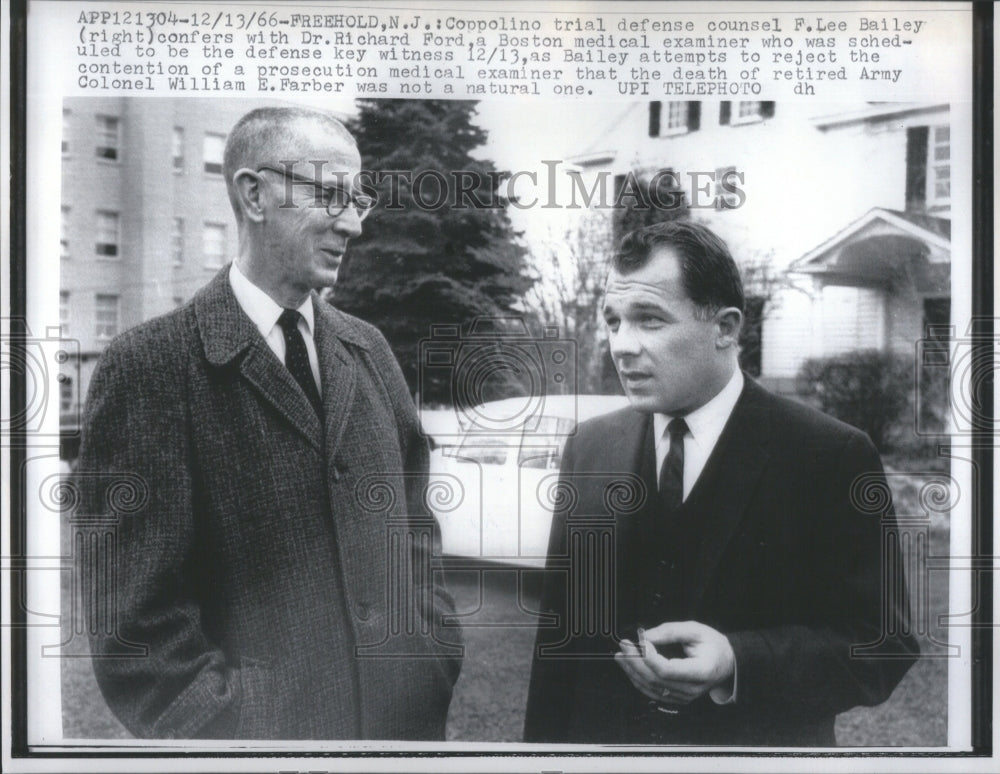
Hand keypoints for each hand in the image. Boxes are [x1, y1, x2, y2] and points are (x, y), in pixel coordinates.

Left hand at [615, 621, 734, 706]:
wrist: (727, 662)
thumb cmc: (713, 645)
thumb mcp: (696, 630)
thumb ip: (670, 631)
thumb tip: (645, 636)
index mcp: (701, 671)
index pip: (668, 670)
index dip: (649, 656)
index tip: (640, 640)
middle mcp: (692, 689)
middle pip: (656, 680)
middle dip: (635, 662)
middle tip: (624, 645)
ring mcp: (684, 697)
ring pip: (651, 688)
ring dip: (632, 671)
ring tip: (622, 655)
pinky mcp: (677, 698)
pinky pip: (653, 692)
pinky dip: (639, 680)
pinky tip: (630, 668)